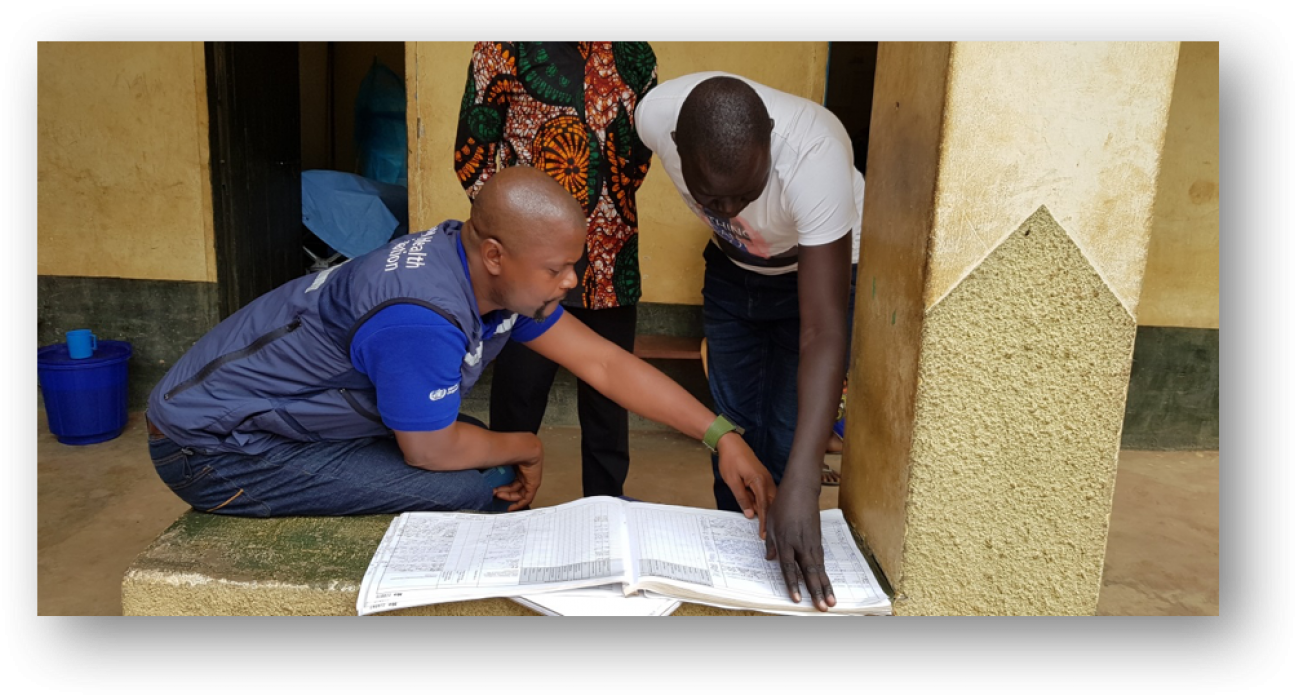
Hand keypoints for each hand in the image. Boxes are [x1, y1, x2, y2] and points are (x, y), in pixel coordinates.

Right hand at [492, 435, 542, 511]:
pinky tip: (510, 507)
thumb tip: (474, 462)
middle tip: (493, 492)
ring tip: (498, 495)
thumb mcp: (498, 457)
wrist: (523, 446)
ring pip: (519, 492)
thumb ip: (490, 462)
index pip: (510, 478)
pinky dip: (519, 503)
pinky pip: (527, 497)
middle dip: (503, 491)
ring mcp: (530, 477)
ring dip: (507, 496)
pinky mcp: (534, 484)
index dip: (502, 485)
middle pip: (514, 486)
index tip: (493, 490)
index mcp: (517, 463)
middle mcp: (524, 471)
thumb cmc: (510, 447)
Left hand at [715, 432, 776, 538]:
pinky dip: (764, 503)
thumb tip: (750, 514)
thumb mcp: (732, 481)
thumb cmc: (730, 460)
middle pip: (771, 504)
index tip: (764, 534)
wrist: (731, 443)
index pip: (764, 506)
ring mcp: (766, 479)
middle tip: (767, 535)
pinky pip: (767, 494)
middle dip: (770, 520)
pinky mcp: (762, 478)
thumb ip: (742, 498)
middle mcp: (766, 480)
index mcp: (759, 481)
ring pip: (770, 500)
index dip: (764, 522)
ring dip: (767, 512)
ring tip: (765, 527)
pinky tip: (760, 511)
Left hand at [764, 479, 835, 610]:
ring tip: (831, 601)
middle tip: (822, 607)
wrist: (801, 489)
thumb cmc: (783, 504)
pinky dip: (825, 573)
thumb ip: (771, 543)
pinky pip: (822, 560)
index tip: (797, 599)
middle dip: (816, 591)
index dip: (792, 584)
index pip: (788, 567)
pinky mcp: (818, 539)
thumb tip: (770, 560)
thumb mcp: (770, 522)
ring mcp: (812, 542)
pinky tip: (827, 585)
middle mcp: (800, 543)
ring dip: (825, 585)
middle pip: (809, 571)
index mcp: (786, 540)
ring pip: (819, 568)